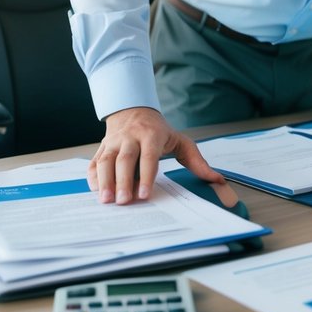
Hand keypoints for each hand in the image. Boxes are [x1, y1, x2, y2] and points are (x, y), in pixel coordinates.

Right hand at [88, 107, 223, 204]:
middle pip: (125, 159)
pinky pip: (94, 163)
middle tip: (124, 202)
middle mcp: (130, 137)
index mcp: (151, 135)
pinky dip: (93, 177)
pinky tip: (96, 191)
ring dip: (105, 181)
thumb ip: (198, 162)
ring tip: (106, 200)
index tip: (144, 194)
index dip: (147, 176)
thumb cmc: (159, 131)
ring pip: (106, 161)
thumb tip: (218, 180)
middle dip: (123, 181)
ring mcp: (114, 142)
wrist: (133, 110)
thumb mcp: (181, 141)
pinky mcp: (102, 148)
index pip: (149, 157)